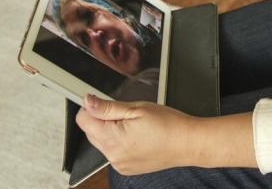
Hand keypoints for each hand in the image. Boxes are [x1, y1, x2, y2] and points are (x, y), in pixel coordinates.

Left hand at [76, 94, 195, 175]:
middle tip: (125, 113)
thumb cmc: (168, 125)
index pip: (83, 121)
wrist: (187, 143)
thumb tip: (88, 102)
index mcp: (112, 139)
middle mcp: (112, 156)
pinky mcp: (126, 168)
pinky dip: (119, 142)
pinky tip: (136, 136)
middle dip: (101, 119)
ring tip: (133, 125)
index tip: (103, 102)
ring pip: (102, 142)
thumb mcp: (137, 108)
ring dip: (110, 131)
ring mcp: (119, 164)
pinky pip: (113, 152)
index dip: (91, 107)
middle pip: (90, 132)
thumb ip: (108, 107)